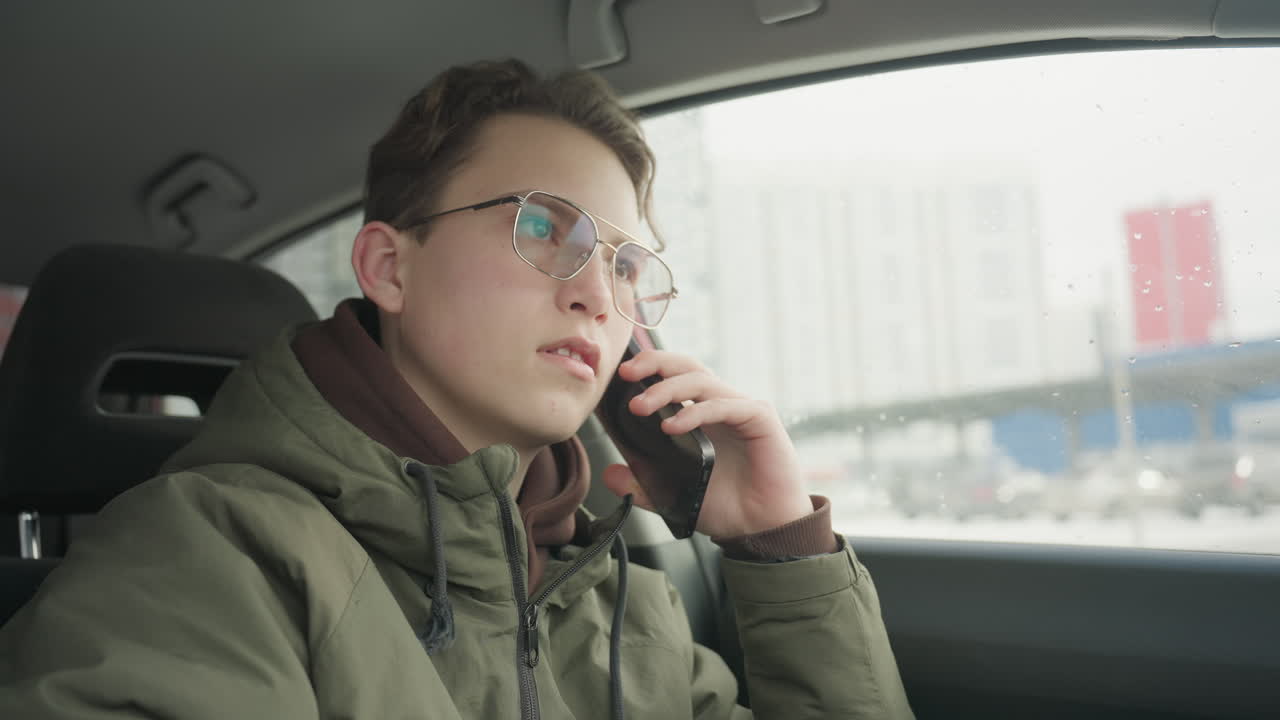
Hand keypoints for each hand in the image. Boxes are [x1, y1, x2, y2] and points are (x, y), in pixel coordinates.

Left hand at [600, 350, 812, 537]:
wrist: (762, 530)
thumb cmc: (728, 508)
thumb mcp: (674, 497)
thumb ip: (644, 486)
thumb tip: (611, 475)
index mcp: (702, 415)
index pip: (675, 376)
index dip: (651, 367)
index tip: (620, 374)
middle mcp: (721, 406)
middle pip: (687, 367)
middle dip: (655, 364)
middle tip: (626, 373)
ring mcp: (741, 409)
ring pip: (701, 381)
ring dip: (667, 389)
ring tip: (640, 407)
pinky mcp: (760, 419)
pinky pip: (725, 405)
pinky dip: (696, 411)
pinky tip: (672, 426)